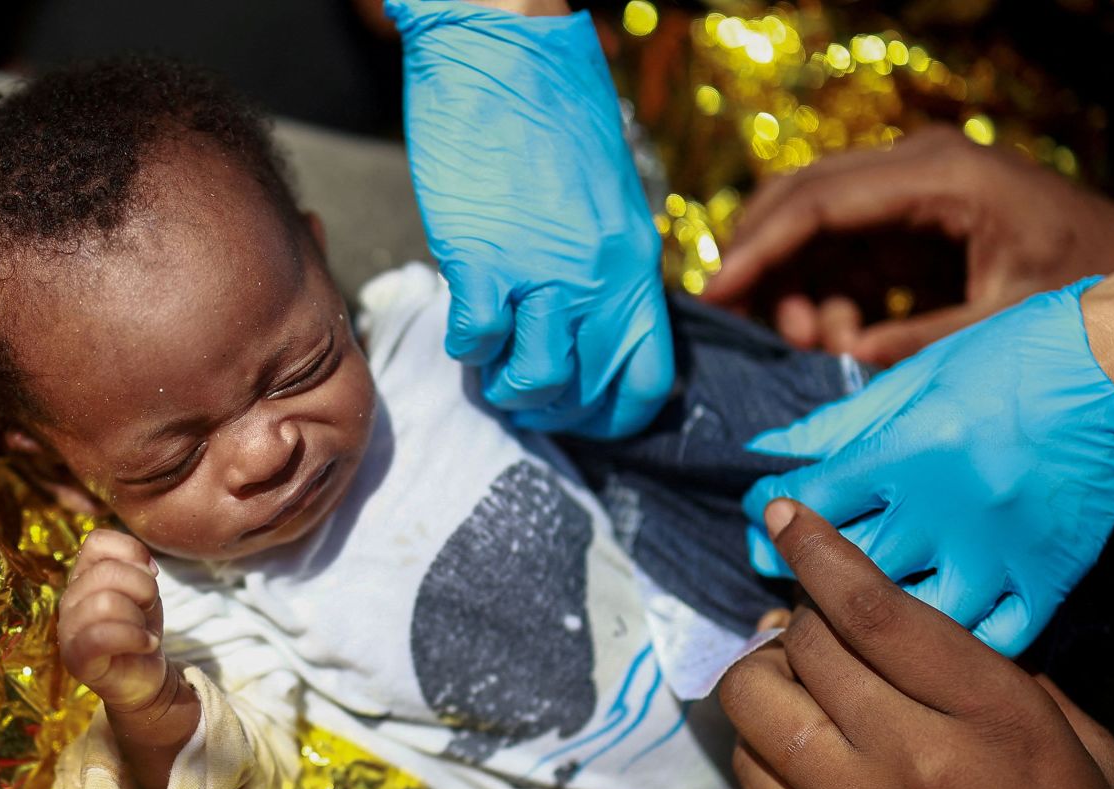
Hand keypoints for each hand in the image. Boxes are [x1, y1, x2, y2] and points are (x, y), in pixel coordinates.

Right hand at [59, 529, 168, 712]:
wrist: (144, 676)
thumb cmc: (139, 628)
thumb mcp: (143, 590)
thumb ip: (136, 567)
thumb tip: (144, 563)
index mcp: (82, 577)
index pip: (97, 541)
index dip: (132, 552)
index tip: (150, 574)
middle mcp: (69, 600)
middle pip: (106, 571)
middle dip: (143, 587)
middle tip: (148, 608)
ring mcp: (69, 630)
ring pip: (105, 602)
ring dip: (138, 617)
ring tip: (143, 631)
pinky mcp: (77, 660)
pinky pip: (102, 636)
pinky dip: (135, 638)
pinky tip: (146, 645)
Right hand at [387, 0, 674, 437]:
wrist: (503, 48)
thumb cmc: (552, 115)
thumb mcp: (607, 199)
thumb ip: (608, 266)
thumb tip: (592, 325)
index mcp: (636, 262)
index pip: (647, 379)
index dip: (613, 415)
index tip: (582, 411)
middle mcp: (598, 276)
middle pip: (589, 392)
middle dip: (555, 411)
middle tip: (527, 394)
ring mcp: (541, 270)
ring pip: (536, 381)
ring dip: (508, 389)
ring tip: (493, 368)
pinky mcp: (483, 259)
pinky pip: (477, 339)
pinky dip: (467, 347)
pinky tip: (466, 322)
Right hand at [703, 125, 1113, 365]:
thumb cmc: (1085, 285)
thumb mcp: (1002, 321)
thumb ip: (917, 340)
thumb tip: (838, 358)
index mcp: (940, 176)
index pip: (818, 201)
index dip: (757, 249)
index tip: (715, 294)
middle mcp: (915, 170)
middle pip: (798, 200)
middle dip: (763, 266)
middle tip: (756, 331)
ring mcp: (909, 194)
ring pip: (810, 230)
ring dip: (796, 291)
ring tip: (819, 347)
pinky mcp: (907, 224)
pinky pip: (838, 255)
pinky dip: (823, 298)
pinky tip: (840, 340)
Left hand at [742, 278, 1113, 655]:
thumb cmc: (1017, 357)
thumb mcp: (919, 375)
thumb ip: (841, 422)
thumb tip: (770, 448)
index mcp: (914, 449)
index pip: (813, 499)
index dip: (773, 511)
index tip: (764, 514)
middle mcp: (951, 507)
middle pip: (848, 569)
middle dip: (800, 571)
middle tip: (782, 568)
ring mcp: (1002, 550)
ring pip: (911, 617)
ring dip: (867, 619)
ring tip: (841, 606)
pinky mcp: (1048, 576)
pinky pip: (991, 638)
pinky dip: (950, 641)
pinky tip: (921, 629)